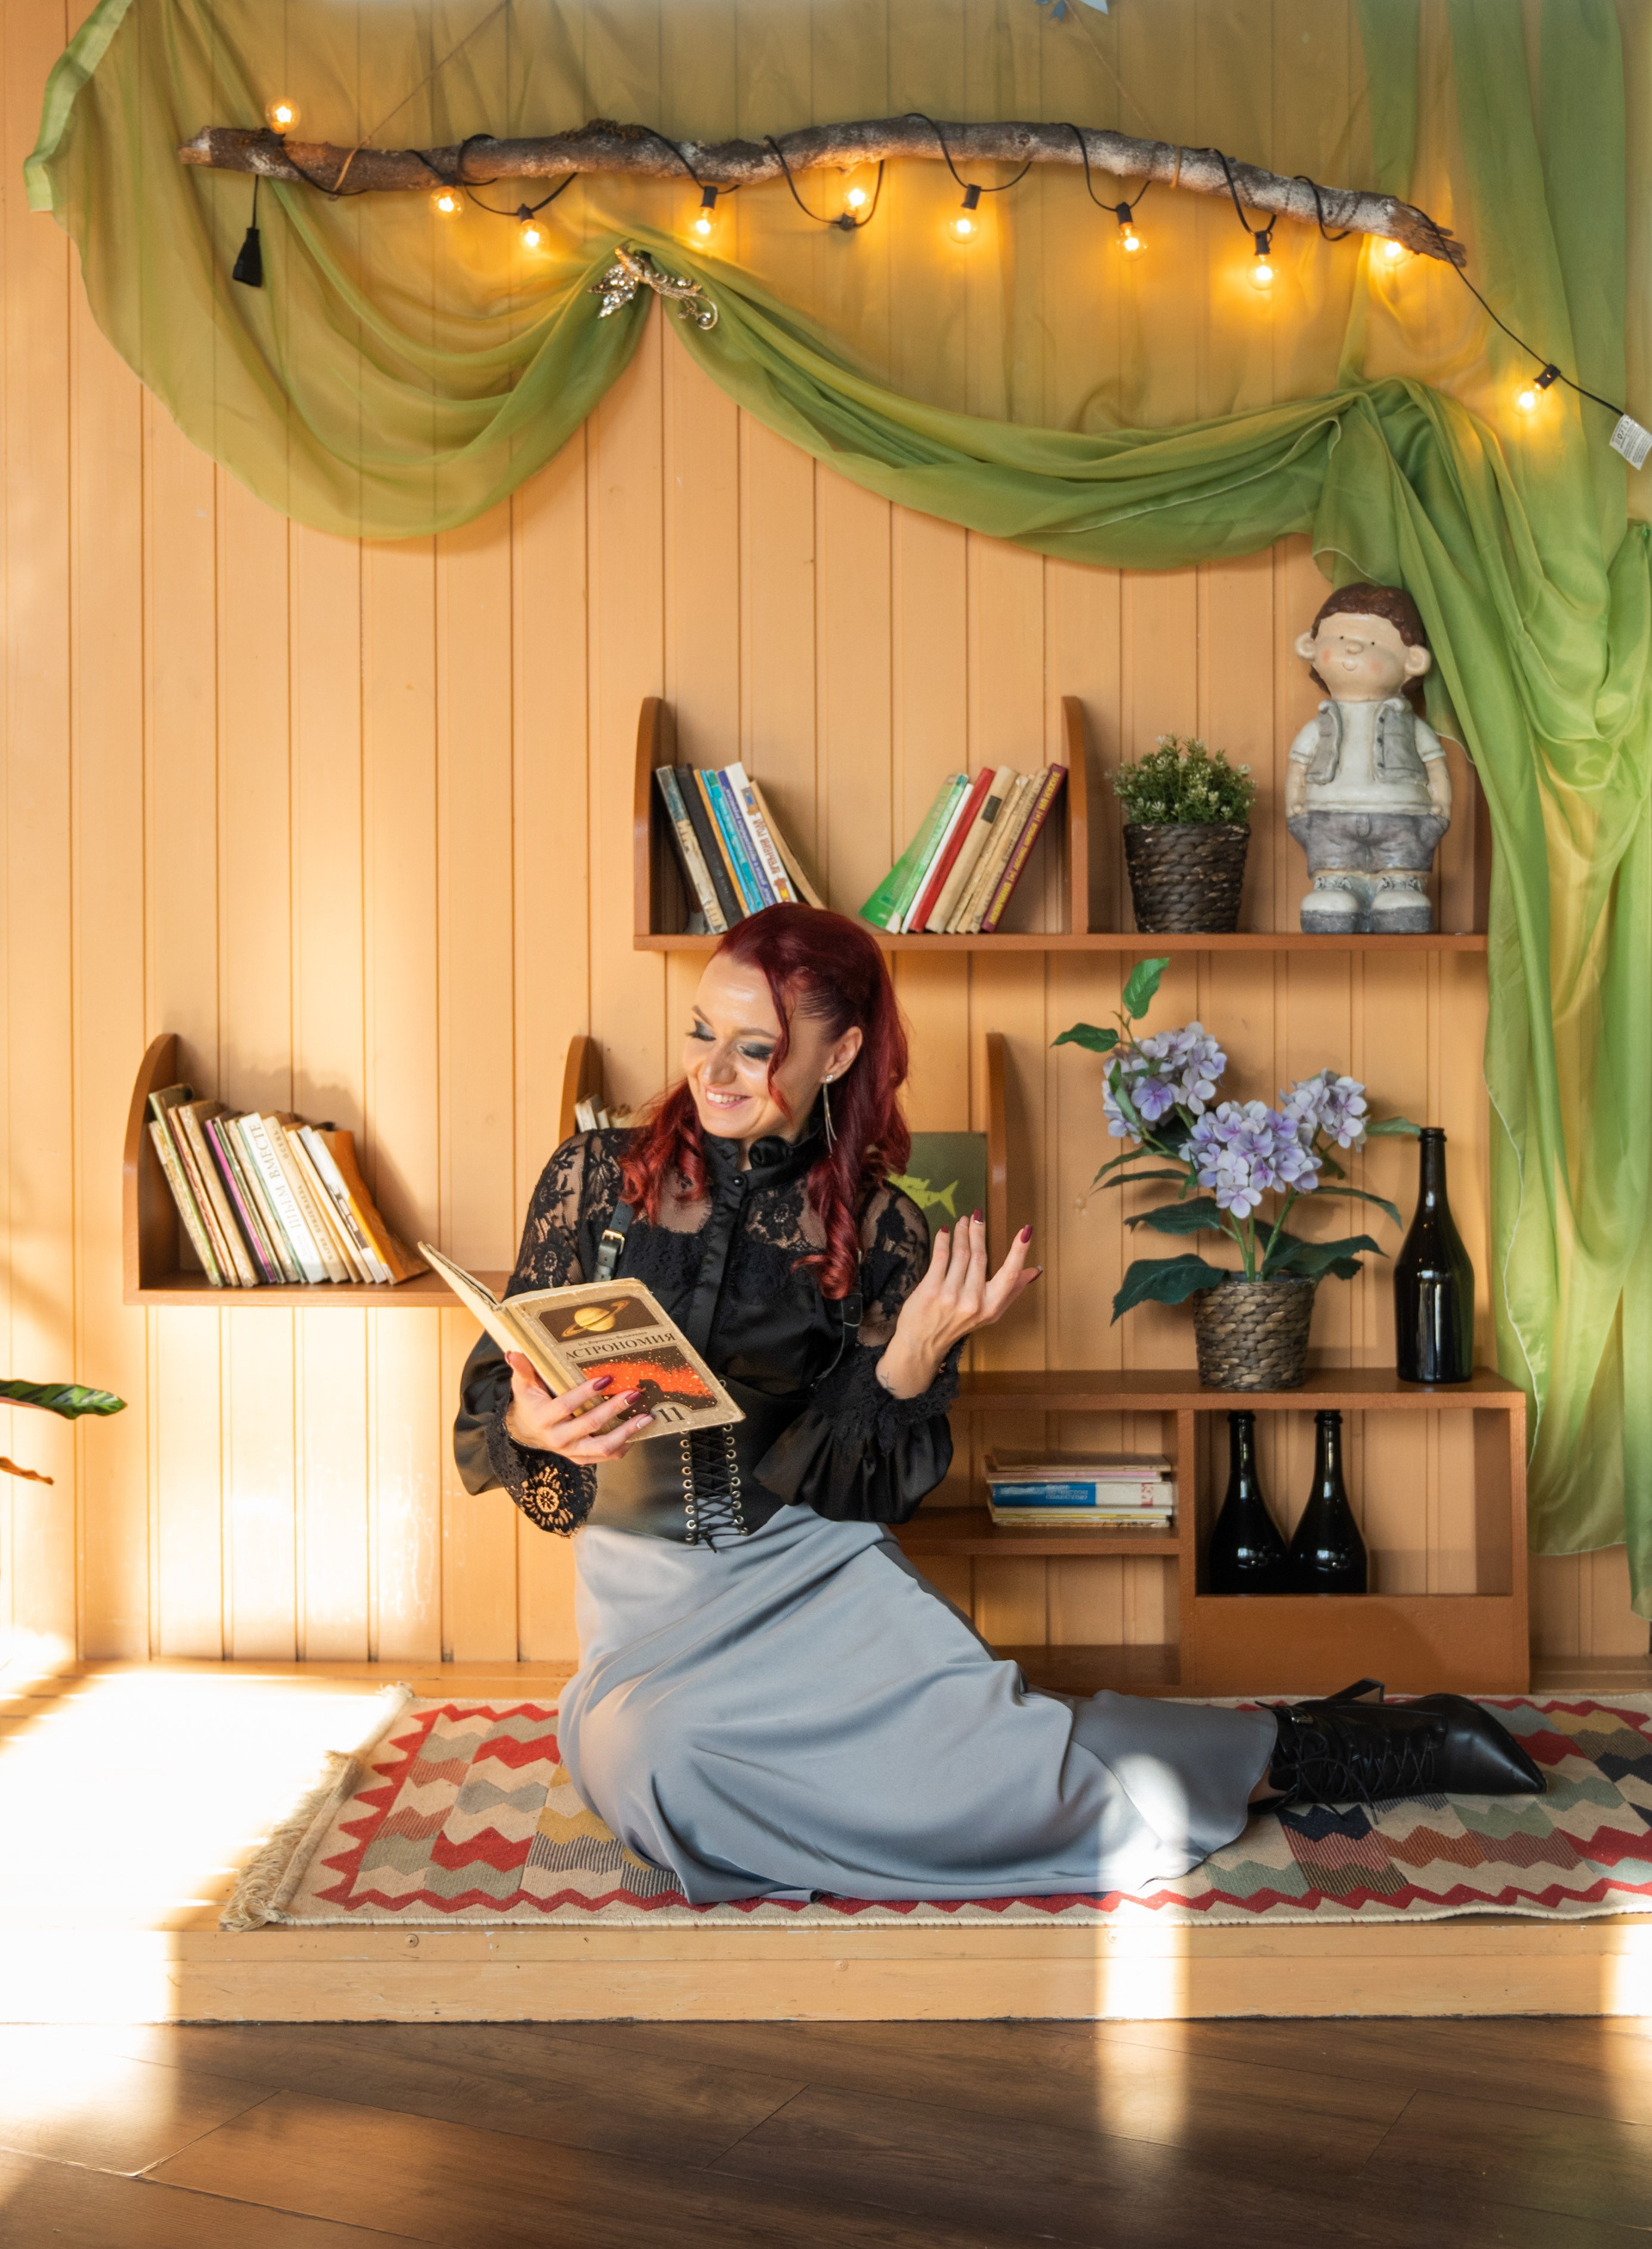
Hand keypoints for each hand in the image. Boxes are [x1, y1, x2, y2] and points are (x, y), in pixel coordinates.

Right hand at [503, 1354, 652, 1462]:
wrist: (527, 1432)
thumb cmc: (530, 1403)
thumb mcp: (522, 1386)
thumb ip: (522, 1370)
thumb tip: (513, 1352)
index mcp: (543, 1419)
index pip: (566, 1406)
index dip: (586, 1393)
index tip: (606, 1378)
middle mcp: (558, 1439)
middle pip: (590, 1426)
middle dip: (614, 1409)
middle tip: (635, 1394)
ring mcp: (571, 1451)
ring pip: (602, 1447)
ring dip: (627, 1433)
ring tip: (646, 1417)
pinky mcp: (582, 1458)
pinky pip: (605, 1456)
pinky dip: (624, 1446)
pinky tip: (638, 1432)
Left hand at [877, 1214, 1040, 1399]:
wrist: (922, 1344)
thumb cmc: (957, 1325)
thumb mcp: (990, 1314)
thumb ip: (1012, 1291)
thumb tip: (1034, 1271)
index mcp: (991, 1307)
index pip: (1009, 1274)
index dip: (1019, 1251)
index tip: (1026, 1230)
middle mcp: (973, 1302)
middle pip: (980, 1256)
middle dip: (978, 1232)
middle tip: (977, 1216)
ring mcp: (951, 1296)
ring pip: (961, 1253)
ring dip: (962, 1233)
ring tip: (962, 1221)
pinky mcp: (931, 1290)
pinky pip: (941, 1256)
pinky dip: (944, 1240)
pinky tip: (946, 1231)